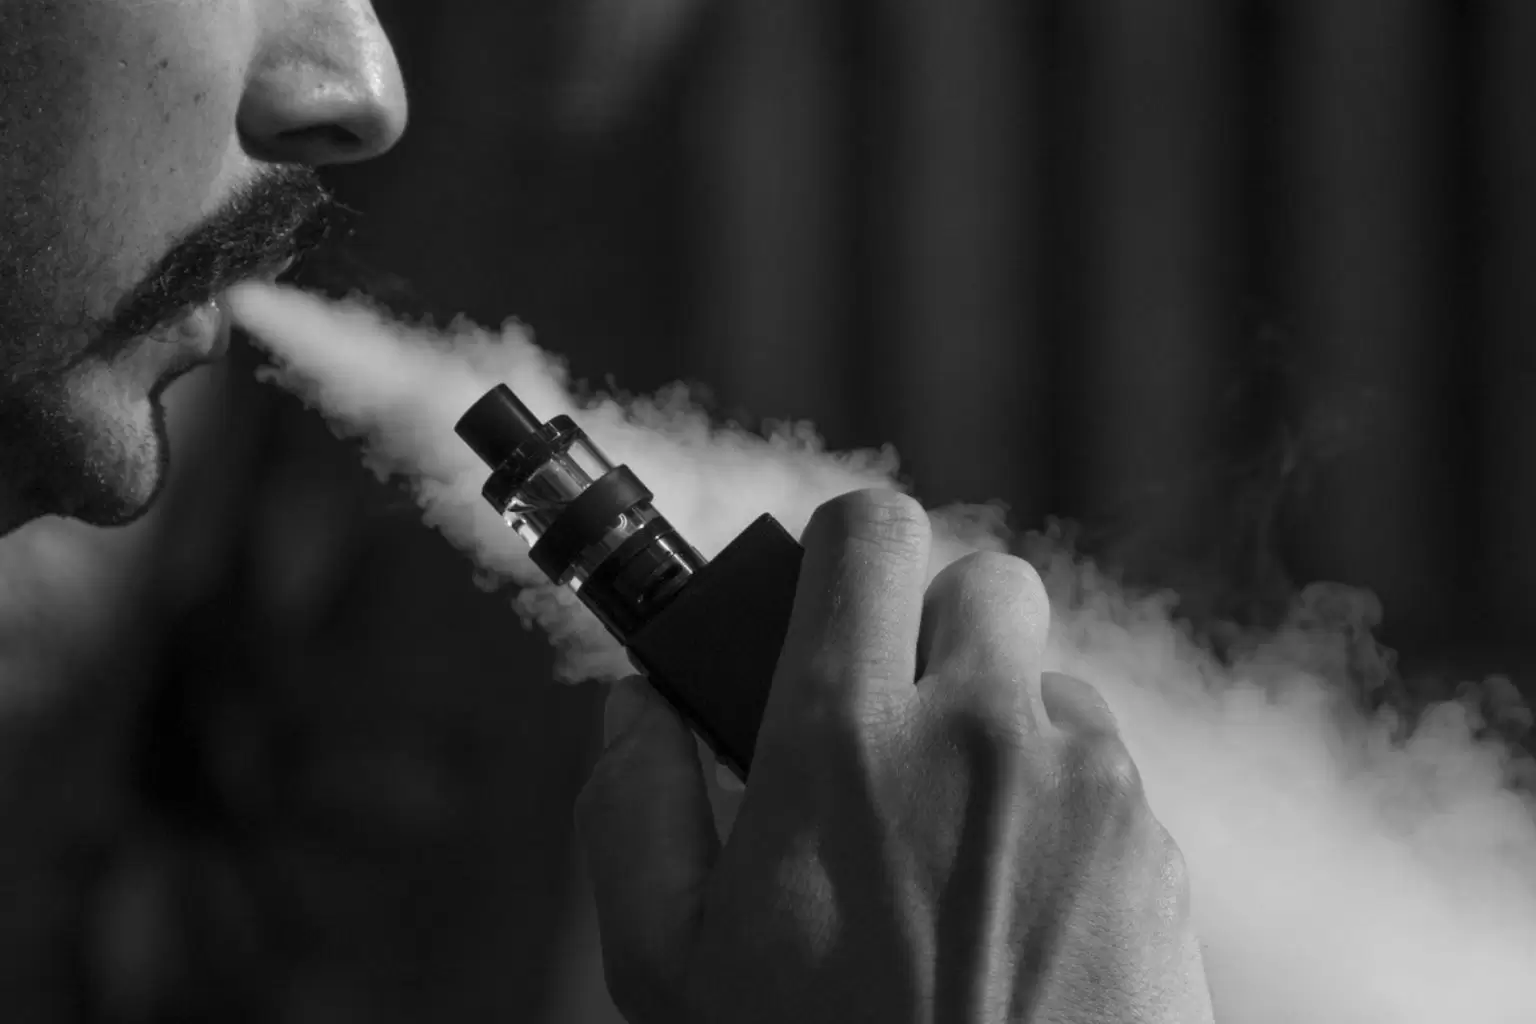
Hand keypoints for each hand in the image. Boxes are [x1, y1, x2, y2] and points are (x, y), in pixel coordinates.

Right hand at [575, 489, 1214, 1022]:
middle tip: (894, 724)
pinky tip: (1019, 903)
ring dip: (1000, 729)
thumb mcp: (666, 964)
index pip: (867, 533)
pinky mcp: (1155, 849)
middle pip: (982, 580)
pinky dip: (1062, 806)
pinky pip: (1106, 773)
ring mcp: (1083, 787)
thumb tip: (637, 704)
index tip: (830, 600)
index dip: (843, 551)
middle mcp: (977, 736)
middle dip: (935, 633)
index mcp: (843, 741)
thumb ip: (632, 802)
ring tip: (953, 844)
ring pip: (1044, 684)